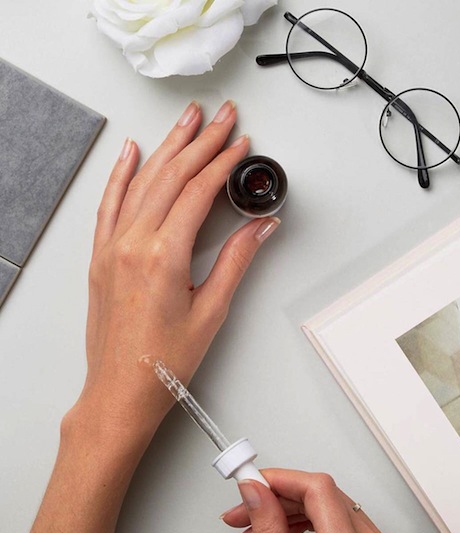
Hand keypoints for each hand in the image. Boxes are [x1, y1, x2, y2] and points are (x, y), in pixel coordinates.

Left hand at [66, 100, 279, 452]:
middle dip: (201, 141)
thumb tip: (261, 229)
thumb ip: (236, 261)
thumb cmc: (163, 362)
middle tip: (222, 117)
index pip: (198, 192)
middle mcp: (132, 244)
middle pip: (172, 176)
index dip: (223, 163)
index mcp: (162, 256)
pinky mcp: (101, 256)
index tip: (240, 144)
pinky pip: (110, 202)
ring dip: (167, 146)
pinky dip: (121, 173)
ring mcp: (112, 247)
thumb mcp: (211, 312)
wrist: (121, 391)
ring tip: (186, 120)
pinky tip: (130, 151)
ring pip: (142, 181)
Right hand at [222, 469, 399, 532]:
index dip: (281, 478)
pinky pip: (338, 518)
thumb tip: (255, 494)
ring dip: (289, 507)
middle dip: (277, 495)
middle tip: (245, 505)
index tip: (253, 481)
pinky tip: (281, 529)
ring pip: (328, 502)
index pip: (318, 489)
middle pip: (321, 493)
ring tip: (255, 524)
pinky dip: (307, 519)